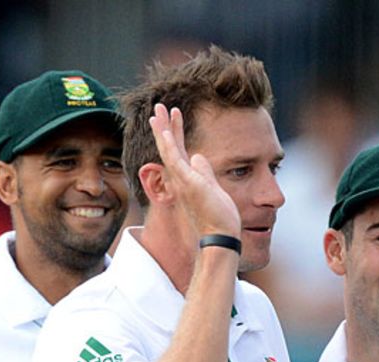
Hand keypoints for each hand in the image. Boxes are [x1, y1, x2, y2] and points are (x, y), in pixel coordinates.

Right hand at [148, 103, 240, 238]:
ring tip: (158, 109)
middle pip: (170, 147)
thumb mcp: (212, 189)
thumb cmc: (218, 218)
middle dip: (165, 126)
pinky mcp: (187, 182)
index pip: (180, 152)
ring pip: (168, 149)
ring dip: (163, 128)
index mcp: (187, 180)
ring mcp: (182, 181)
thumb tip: (199, 156)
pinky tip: (164, 127)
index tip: (175, 116)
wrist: (220, 236)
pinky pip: (174, 159)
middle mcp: (180, 180)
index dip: (177, 133)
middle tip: (159, 106)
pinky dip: (168, 142)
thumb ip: (204, 172)